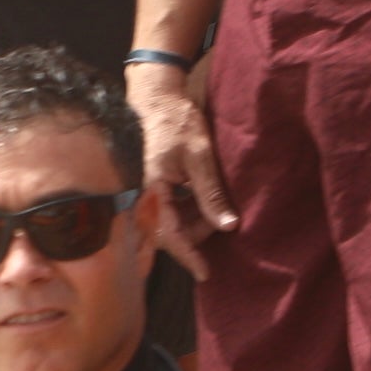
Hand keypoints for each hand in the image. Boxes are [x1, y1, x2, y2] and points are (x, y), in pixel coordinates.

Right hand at [134, 67, 231, 263]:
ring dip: (192, 222)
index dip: (189, 256)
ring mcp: (144, 189)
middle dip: (195, 236)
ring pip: (168, 221)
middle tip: (222, 225)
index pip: (169, 235)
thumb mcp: (200, 157)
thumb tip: (228, 225)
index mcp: (151, 190)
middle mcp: (142, 194)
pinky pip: (166, 208)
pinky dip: (186, 210)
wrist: (156, 96)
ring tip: (217, 211)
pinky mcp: (150, 183)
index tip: (205, 274)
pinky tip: (203, 203)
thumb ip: (211, 194)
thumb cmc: (176, 122)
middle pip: (168, 232)